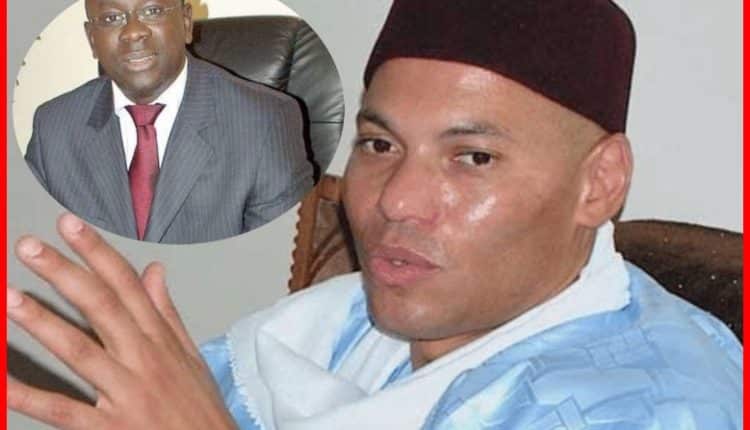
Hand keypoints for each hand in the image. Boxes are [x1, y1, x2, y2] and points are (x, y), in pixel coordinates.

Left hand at [7, 213, 236, 429]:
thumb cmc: (199, 409)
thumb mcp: (190, 355)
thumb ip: (166, 311)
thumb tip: (154, 271)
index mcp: (159, 339)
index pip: (126, 284)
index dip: (97, 252)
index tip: (70, 225)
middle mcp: (143, 359)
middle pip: (101, 306)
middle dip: (65, 273)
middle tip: (30, 247)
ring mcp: (127, 392)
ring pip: (80, 351)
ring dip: (43, 323)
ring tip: (10, 298)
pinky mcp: (111, 427)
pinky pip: (63, 409)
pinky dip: (29, 395)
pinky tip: (3, 381)